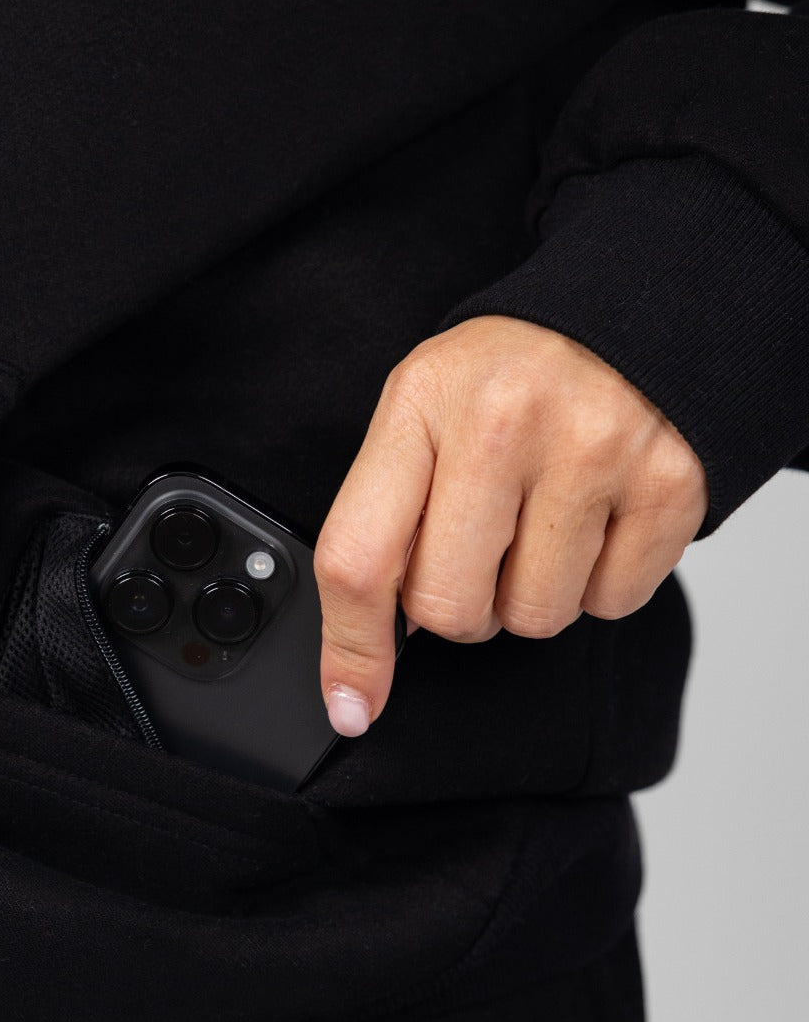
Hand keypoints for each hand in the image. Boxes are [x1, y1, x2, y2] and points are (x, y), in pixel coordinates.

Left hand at [314, 316, 709, 735]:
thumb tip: (363, 664)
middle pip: (450, 611)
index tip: (353, 706)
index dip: (351, 650)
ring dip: (533, 595)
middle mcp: (504, 423)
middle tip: (484, 547)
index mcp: (422, 403)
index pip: (360, 557)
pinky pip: (613, 604)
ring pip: (535, 619)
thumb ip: (383, 522)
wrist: (632, 315)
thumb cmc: (510, 379)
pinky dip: (601, 583)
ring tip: (545, 521)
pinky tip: (598, 520)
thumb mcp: (423, 413)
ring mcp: (594, 452)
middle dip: (462, 605)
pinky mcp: (669, 484)